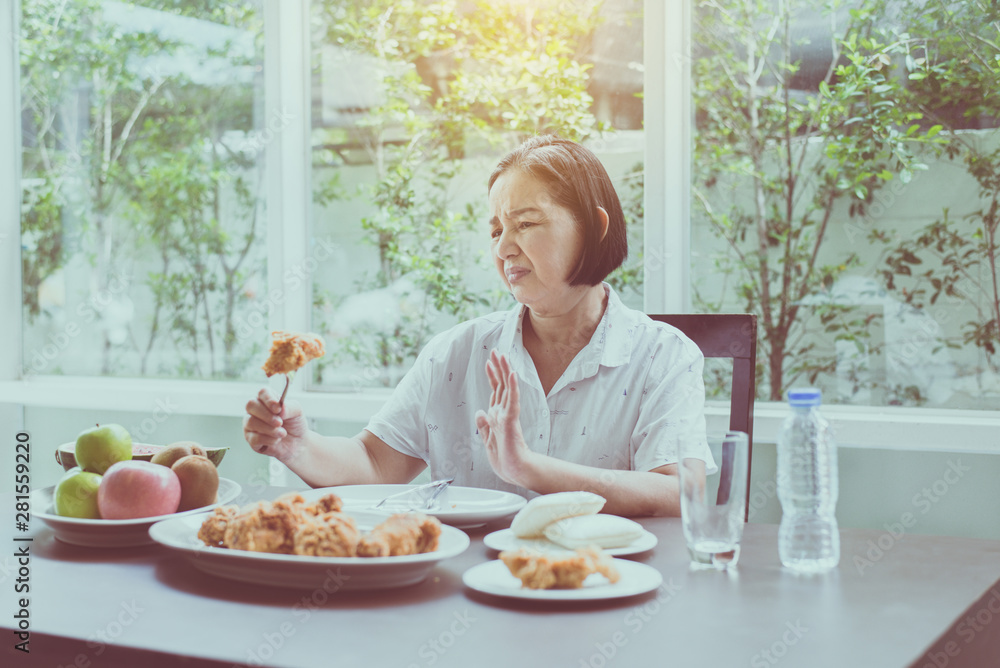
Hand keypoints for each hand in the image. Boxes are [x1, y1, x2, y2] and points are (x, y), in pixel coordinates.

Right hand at [243, 388, 309, 461]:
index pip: (262, 392)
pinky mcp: (250, 438)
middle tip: (280, 422)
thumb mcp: (297, 412)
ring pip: (251, 422)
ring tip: (283, 433)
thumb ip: (290, 407)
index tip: (278, 408)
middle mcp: (255, 410)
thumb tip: (281, 409)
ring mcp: (250, 424)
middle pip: (251, 405)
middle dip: (266, 415)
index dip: (268, 399)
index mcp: (267, 399)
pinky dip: (268, 439)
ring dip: (269, 429)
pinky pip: (254, 438)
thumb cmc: (295, 424)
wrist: (297, 442)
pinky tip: (277, 440)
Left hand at [475, 350, 533, 485]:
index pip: (495, 391)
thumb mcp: (487, 439)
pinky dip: (513, 387)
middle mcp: (504, 412)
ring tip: (503, 356)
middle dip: (498, 367)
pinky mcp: (511, 421)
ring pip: (508, 388)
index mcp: (498, 416)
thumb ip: (484, 425)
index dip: (492, 376)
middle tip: (496, 351)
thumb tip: (479, 411)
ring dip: (505, 371)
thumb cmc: (504, 458)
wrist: (514, 471)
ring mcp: (508, 415)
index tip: (489, 362)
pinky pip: (512, 401)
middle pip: (502, 384)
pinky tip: (512, 374)